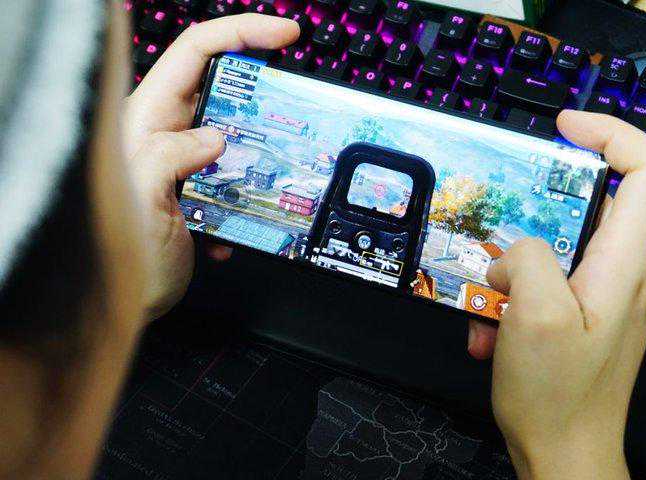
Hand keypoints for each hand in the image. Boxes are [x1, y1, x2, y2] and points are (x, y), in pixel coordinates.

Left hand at [125, 14, 299, 319]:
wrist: (128, 301)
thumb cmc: (119, 255)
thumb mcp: (139, 199)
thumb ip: (167, 156)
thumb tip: (213, 137)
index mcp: (149, 119)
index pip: (196, 52)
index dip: (242, 34)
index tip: (285, 37)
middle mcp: (170, 132)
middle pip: (225, 85)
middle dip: (263, 92)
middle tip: (294, 106)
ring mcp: (191, 161)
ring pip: (241, 133)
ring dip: (264, 151)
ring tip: (279, 170)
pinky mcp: (206, 188)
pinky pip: (243, 174)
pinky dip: (255, 194)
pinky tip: (245, 224)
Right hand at [468, 111, 645, 478]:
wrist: (566, 454)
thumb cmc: (558, 395)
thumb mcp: (534, 313)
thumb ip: (526, 255)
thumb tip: (514, 250)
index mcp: (627, 262)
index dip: (609, 132)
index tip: (563, 128)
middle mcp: (627, 271)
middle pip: (585, 207)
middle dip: (528, 221)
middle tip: (491, 242)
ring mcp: (608, 292)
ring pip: (554, 247)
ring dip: (510, 272)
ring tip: (486, 310)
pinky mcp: (588, 311)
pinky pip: (548, 280)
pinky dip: (514, 297)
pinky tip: (491, 333)